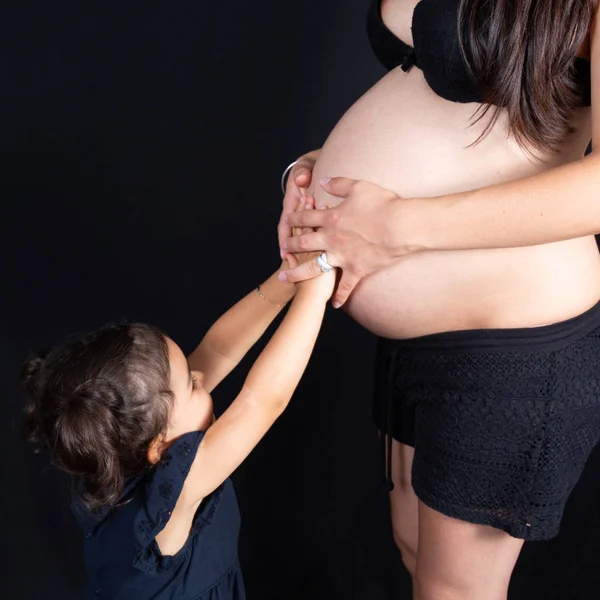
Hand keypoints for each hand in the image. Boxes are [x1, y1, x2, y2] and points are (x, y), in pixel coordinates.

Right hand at [277, 151, 319, 258]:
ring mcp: (306, 219)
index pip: (286, 223)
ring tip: (303, 266)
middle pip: (293, 235)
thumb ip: (302, 170)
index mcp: (293, 202)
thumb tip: (301, 179)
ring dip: (303, 251)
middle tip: (293, 265)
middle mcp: (298, 213)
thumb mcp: (305, 166)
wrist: (318, 166)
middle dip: (292, 251)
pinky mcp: (315, 221)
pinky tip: (324, 259)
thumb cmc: (310, 168)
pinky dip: (317, 247)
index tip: (285, 252)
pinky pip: (316, 235)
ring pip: (304, 237)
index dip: (285, 238)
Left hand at [280, 177, 406, 307]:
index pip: (306, 217)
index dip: (294, 217)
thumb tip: (322, 180)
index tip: (287, 219)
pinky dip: (340, 296)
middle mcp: (331, 239)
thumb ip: (338, 183)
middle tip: (281, 249)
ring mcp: (342, 257)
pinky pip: (345, 287)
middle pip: (303, 243)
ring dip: (298, 272)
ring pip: (313, 267)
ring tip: (285, 276)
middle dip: (290, 245)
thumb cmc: (382, 204)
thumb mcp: (358, 186)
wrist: (400, 227)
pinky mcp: (356, 270)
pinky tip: (334, 304)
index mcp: (331, 217)